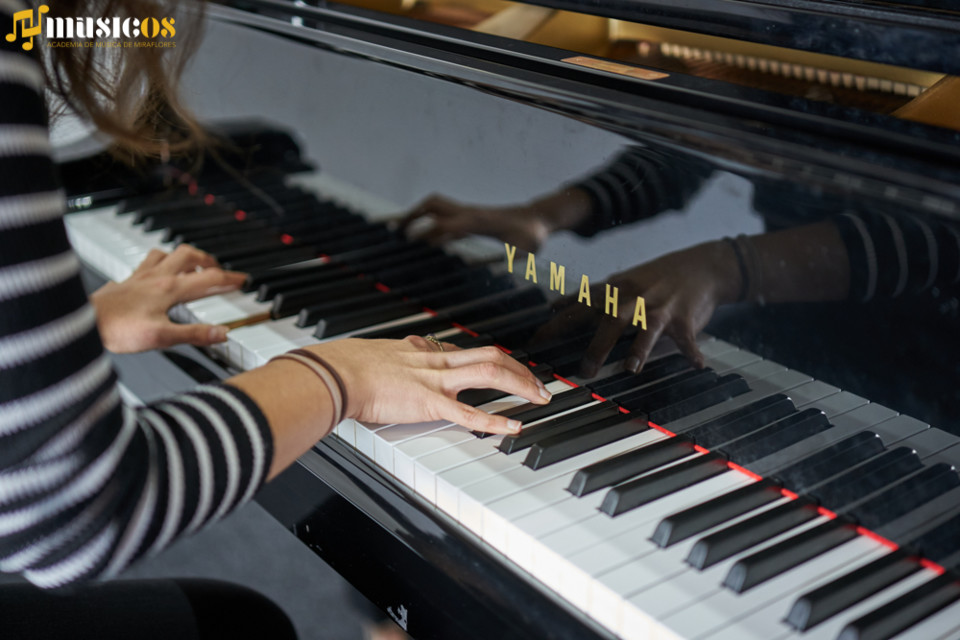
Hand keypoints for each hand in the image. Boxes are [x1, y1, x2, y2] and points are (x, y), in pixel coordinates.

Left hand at [90, 245, 245, 352]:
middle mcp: (157, 277)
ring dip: (184, 257)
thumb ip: (195, 334)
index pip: (209, 279)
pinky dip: (160, 261)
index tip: (243, 281)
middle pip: (190, 257)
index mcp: (170, 289)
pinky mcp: (127, 280)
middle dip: (209, 261)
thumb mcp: (161, 337)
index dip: (231, 280)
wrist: (83, 323)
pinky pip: (147, 261)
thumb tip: (222, 334)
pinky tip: (158, 271)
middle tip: (219, 271)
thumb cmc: (117, 329)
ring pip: (168, 254)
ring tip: (193, 264)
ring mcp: (140, 276)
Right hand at [304, 336, 552, 433]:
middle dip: (519, 369)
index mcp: (423, 352)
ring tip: (540, 398)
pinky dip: (495, 421)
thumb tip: (379, 366)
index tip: (508, 368)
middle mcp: (435, 362)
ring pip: (490, 374)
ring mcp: (435, 381)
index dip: (495, 360)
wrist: (336, 373)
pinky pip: (469, 414)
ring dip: (520, 385)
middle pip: (490, 356)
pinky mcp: (429, 404)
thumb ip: (387, 362)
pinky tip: (515, 427)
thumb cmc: (346, 367)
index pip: (468, 352)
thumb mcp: (375, 357)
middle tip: (539, 384)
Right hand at [399, 194, 553, 252]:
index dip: (427, 230)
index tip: (409, 240)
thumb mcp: (525, 250)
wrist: (539, 218)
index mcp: (479, 221)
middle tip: (394, 229)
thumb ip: (513, 258)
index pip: (446, 222)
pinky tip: (424, 238)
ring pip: (436, 206)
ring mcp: (470, 213)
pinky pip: (446, 217)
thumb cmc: (533, 235)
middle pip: (433, 205)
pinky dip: (431, 223)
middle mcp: (470, 213)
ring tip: (400, 231)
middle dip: (412, 215)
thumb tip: (502, 269)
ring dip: (417, 215)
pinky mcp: (472, 217)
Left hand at [537, 240, 740, 376]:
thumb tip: (556, 306)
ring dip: (638, 349)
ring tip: (630, 368)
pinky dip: (691, 351)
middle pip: (611, 321)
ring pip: (645, 328)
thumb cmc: (656, 277)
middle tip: (584, 371)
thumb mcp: (620, 281)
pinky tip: (695, 364)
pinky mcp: (685, 317)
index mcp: (615, 291)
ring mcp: (660, 307)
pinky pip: (687, 337)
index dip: (557, 323)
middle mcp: (634, 298)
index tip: (536, 341)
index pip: (579, 307)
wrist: (701, 266)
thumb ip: (590, 296)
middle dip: (597, 347)